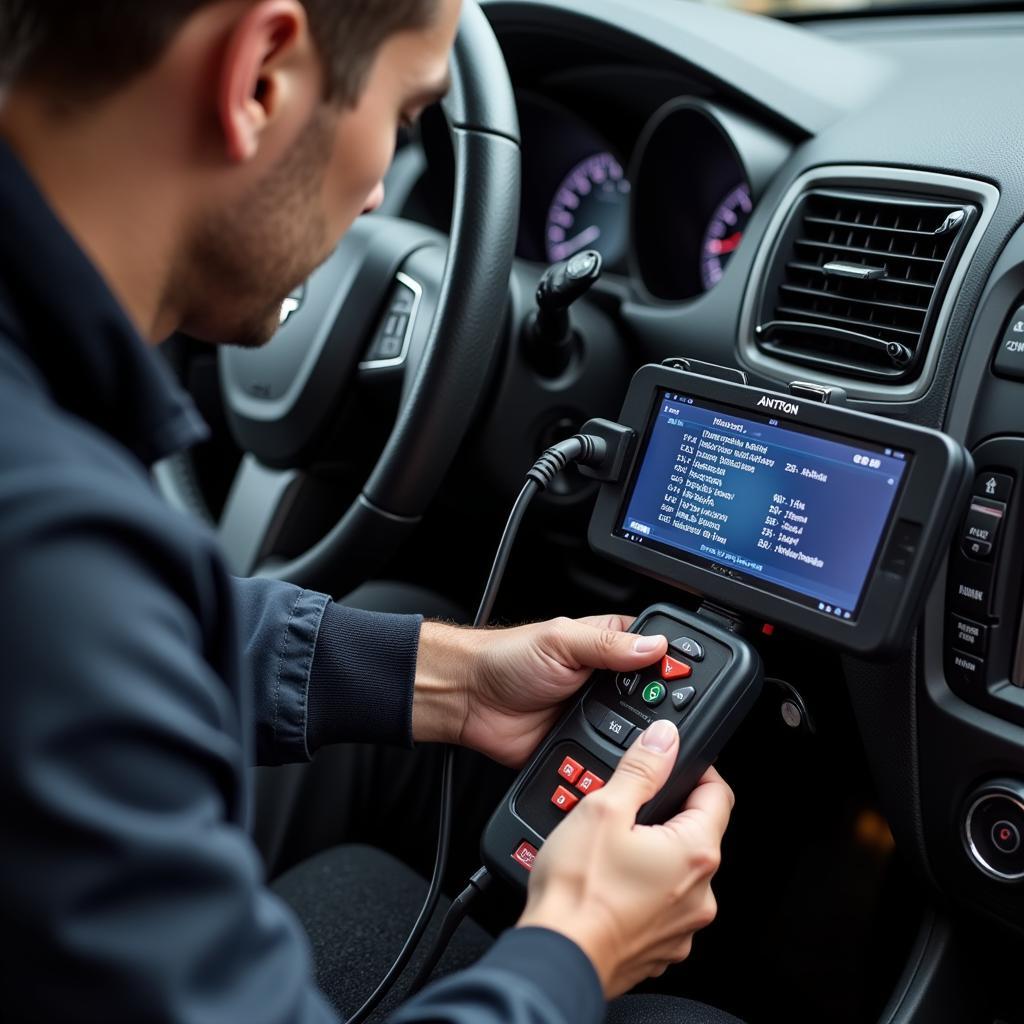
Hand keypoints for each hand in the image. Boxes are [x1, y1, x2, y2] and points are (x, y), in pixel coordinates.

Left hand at [412, 616, 667, 766]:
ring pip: (637, 733)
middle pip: (654, 697)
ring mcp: (598, 717)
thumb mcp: (561, 641)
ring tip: (650, 741)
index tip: (691, 679)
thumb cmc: (506, 658)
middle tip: (670, 716)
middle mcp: (608, 682)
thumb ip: (608, 645)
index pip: (657, 652)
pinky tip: (624, 763)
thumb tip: (654, 647)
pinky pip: (610, 760)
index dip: (675, 665)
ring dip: (641, 737)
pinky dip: (617, 763)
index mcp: (608, 646)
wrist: (469, 700)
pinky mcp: (584, 747)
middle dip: (663, 708)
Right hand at [517, 720, 733, 998]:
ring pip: (676, 870)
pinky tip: (608, 883)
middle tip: (624, 808)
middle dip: (663, 814)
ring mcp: (683, 926)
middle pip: (695, 833)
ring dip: (651, 853)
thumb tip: (664, 739)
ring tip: (607, 849)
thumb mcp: (604, 808)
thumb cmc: (578, 892)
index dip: (696, 770)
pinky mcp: (662, 947)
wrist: (557, 957)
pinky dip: (641, 890)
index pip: (718, 794)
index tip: (672, 762)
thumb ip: (640, 768)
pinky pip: (661, 904)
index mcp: (695, 853)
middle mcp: (701, 894)